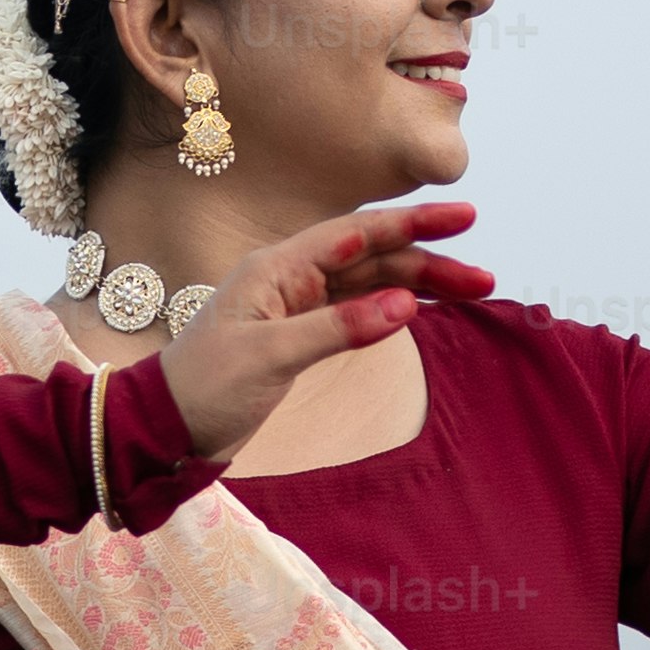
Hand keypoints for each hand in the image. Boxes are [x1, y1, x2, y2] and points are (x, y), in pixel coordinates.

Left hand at [154, 202, 494, 467]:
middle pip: (372, 258)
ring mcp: (295, 307)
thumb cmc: (203, 389)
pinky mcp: (298, 337)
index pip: (356, 233)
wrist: (165, 430)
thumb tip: (404, 305)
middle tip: (483, 279)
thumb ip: (336, 329)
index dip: (412, 223)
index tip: (464, 218)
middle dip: (429, 263)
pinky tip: (424, 309)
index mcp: (276, 268)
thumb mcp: (269, 358)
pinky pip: (356, 311)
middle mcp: (289, 279)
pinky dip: (392, 309)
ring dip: (418, 287)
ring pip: (369, 285)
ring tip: (471, 293)